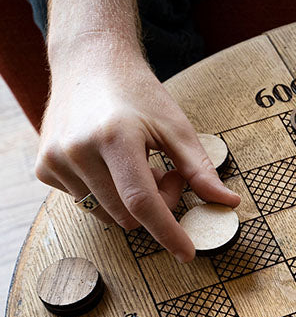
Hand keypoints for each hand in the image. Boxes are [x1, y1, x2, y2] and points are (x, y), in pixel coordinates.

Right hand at [35, 35, 239, 261]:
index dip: (167, 232)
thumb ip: (200, 170)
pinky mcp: (45, 168)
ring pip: (109, 215)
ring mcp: (56, 161)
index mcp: (114, 138)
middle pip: (129, 215)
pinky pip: (87, 204)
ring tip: (139, 165)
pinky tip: (112, 164)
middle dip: (156, 204)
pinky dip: (108, 194)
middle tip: (166, 172)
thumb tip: (229, 203)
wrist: (90, 63)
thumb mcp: (176, 128)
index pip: (142, 202)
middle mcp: (77, 151)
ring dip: (132, 201)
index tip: (188, 253)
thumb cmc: (138, 94)